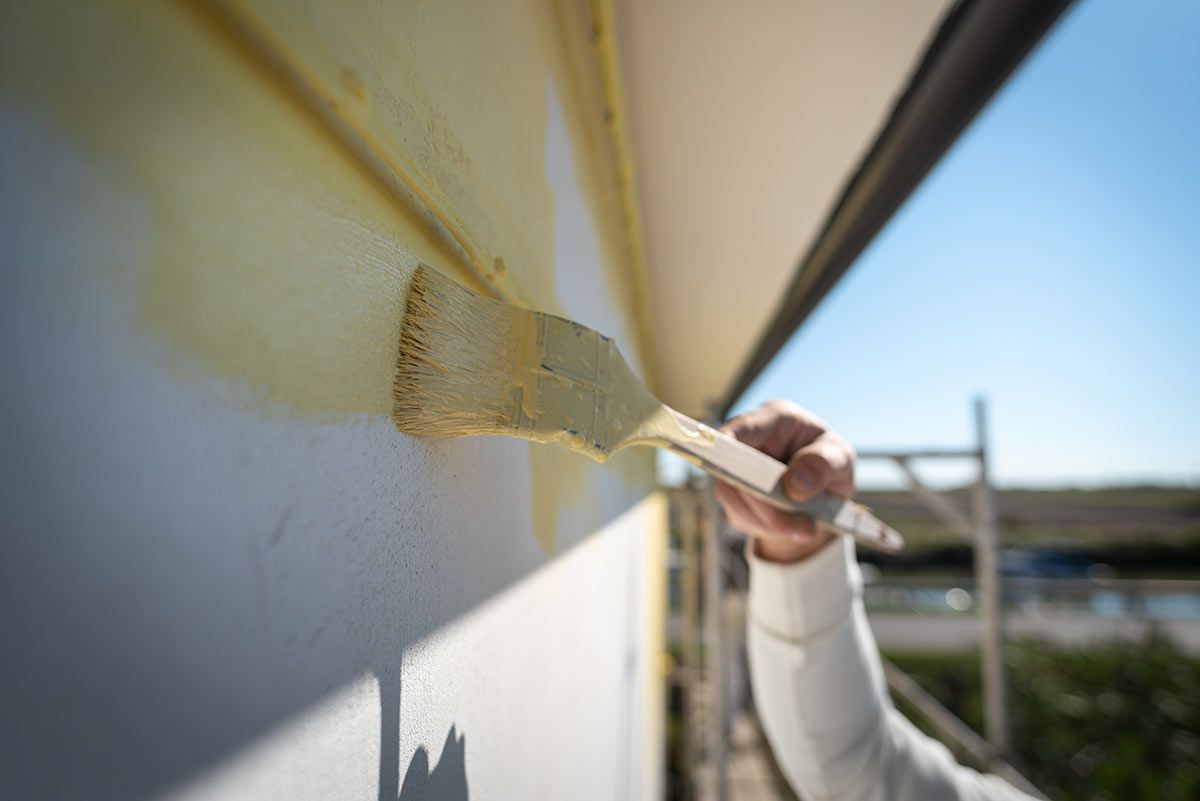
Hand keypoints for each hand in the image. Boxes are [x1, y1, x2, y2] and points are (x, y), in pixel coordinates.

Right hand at [716, 401, 855, 562]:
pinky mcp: (736, 495)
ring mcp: (737, 468)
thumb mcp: (841, 459)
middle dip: (765, 505)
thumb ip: (823, 464)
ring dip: (768, 521)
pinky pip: (740, 515)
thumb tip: (794, 484)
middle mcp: (748, 440)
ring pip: (732, 497)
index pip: (741, 428)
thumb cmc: (831, 462)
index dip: (726, 448)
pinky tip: (793, 528)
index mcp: (774, 420)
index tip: (737, 473)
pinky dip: (767, 528)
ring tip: (805, 530)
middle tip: (803, 526)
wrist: (826, 489)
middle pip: (732, 470)